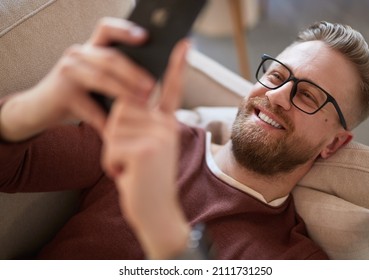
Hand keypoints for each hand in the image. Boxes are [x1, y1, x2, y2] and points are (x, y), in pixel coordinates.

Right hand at [0, 17, 154, 140]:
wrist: (39, 110)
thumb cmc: (78, 96)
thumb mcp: (97, 82)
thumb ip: (118, 77)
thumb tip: (153, 87)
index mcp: (91, 49)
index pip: (107, 29)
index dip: (125, 30)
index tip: (145, 37)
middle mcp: (78, 55)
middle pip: (111, 58)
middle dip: (135, 73)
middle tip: (152, 88)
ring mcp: (68, 71)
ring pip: (102, 79)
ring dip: (125, 93)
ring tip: (143, 105)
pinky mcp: (61, 93)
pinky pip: (90, 108)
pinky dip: (106, 121)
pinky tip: (119, 131)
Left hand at [102, 40, 189, 258]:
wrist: (157, 213)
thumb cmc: (147, 181)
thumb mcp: (149, 149)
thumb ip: (142, 125)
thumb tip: (125, 105)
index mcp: (168, 124)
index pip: (172, 91)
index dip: (177, 67)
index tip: (184, 44)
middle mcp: (167, 126)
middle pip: (122, 108)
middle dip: (116, 135)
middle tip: (131, 158)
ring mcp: (159, 137)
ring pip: (113, 128)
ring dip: (113, 151)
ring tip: (131, 167)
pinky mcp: (146, 149)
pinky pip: (111, 146)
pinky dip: (111, 164)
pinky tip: (128, 175)